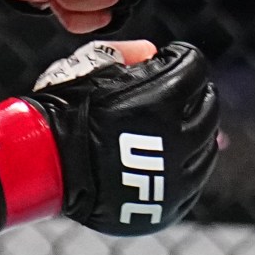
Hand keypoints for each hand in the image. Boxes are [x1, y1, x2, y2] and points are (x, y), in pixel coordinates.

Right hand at [0, 42, 220, 237]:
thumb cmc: (67, 109)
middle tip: (182, 90)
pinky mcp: (170, 203)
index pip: (195, 67)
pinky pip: (195, 179)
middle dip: (196, 92)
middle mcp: (178, 139)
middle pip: (208, 105)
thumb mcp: (91, 66)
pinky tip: (173, 153)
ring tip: (178, 122)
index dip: (182, 56)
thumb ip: (127, 53)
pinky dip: (188, 163)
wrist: (45, 165)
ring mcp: (177, 176)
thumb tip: (153, 51)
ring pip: (208, 145)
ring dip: (198, 128)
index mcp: (163, 100)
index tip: (172, 56)